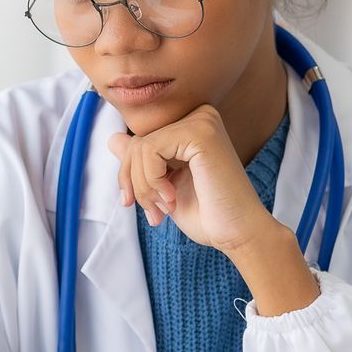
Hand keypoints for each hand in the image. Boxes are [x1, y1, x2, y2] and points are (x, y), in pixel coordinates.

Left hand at [105, 104, 273, 252]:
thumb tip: (113, 138)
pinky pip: (150, 150)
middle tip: (154, 212)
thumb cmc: (208, 214)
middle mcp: (199, 116)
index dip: (129, 176)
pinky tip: (173, 198)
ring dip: (144, 187)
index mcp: (192, 127)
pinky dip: (152, 181)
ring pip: (140, 148)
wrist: (238, 234)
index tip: (141, 205)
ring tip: (165, 208)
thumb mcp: (163, 186)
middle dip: (134, 183)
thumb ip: (142, 162)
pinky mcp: (200, 132)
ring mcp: (201, 121)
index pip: (139, 141)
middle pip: (136, 143)